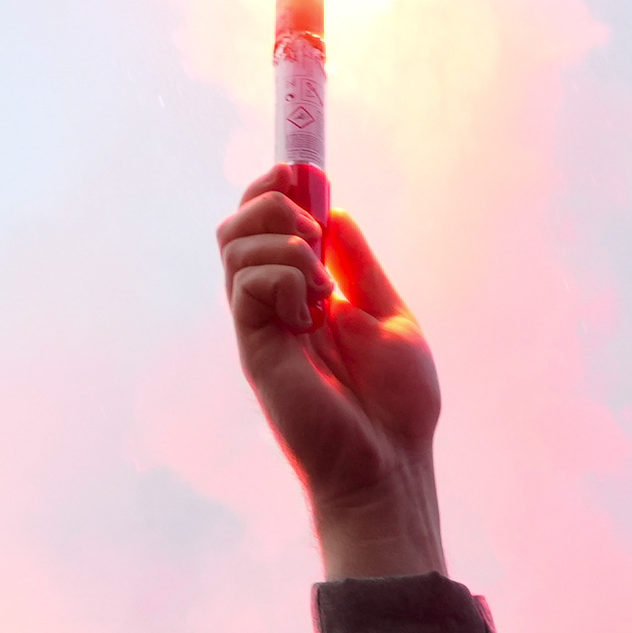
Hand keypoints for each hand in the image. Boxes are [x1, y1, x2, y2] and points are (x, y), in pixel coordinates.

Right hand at [218, 168, 443, 578]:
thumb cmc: (397, 404)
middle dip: (270, 198)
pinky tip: (312, 309)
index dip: (277, 187)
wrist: (389, 461)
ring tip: (321, 278)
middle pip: (237, 225)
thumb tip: (334, 211)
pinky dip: (283, 274)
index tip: (306, 171)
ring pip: (234, 244)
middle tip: (312, 221)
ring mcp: (260, 326)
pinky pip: (247, 282)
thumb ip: (355, 264)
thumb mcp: (386, 312)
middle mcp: (274, 306)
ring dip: (282, 238)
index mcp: (304, 295)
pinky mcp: (254, 347)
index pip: (268, 226)